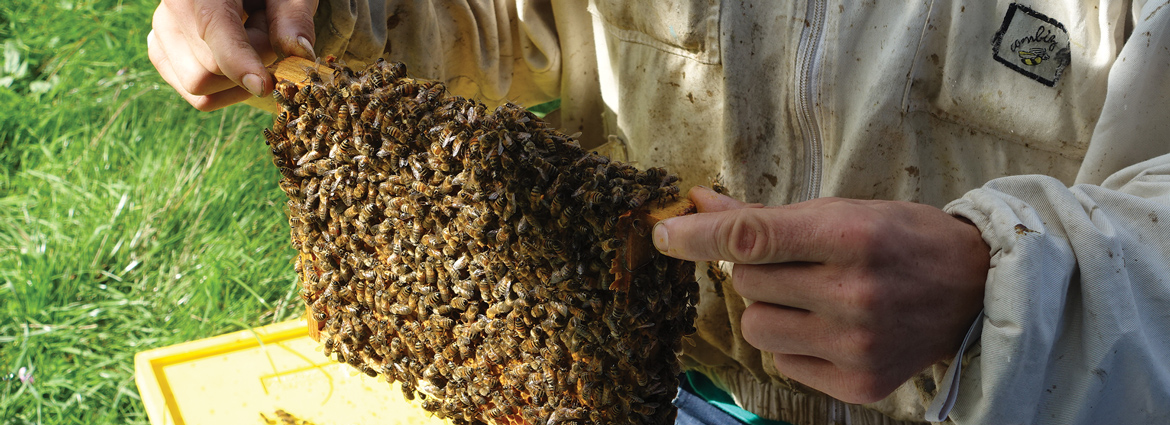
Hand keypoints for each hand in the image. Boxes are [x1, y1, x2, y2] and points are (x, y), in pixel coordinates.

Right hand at [148, 0, 317, 110]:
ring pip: (199, 87)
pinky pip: (198, 96)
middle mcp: (171, 8)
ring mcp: (162, 33)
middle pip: (210, 67)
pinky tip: (240, 63)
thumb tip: (298, 51)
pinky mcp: (163, 54)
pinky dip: (226, 90)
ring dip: (238, 77)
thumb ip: (293, 16)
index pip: (214, 28)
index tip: (264, 85)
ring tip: (250, 40)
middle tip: (270, 33)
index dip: (239, 61)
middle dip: (252, 62)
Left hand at [653, 187, 988, 403]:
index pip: (752, 238)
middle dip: (756, 269)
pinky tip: (830, 328)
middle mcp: (854, 294)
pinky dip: (794, 343)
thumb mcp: (842, 211)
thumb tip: (697, 204)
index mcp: (851, 237)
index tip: (664, 233)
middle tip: (798, 264)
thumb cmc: (901, 240)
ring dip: (769, 309)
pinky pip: (782, 361)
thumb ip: (764, 216)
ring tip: (813, 297)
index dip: (698, 236)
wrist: (976, 293)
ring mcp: (856, 345)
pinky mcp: (859, 384)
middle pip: (747, 282)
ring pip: (755, 326)